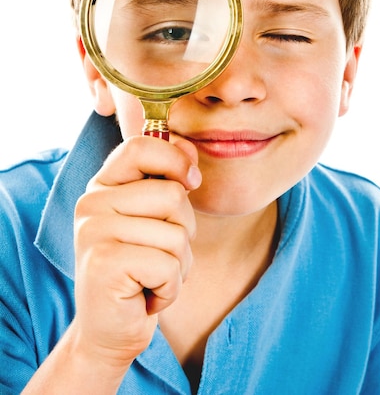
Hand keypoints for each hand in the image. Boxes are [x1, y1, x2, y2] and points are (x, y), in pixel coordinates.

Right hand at [72, 134, 200, 371]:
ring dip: (179, 265)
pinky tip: (147, 296)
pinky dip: (170, 288)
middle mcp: (91, 203)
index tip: (190, 182)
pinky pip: (168, 266)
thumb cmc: (140, 269)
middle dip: (184, 230)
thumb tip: (188, 147)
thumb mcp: (155, 218)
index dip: (175, 160)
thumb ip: (168, 178)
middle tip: (159, 255)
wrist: (110, 330)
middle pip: (172, 194)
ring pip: (176, 234)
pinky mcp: (103, 264)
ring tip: (152, 277)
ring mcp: (94, 232)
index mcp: (103, 185)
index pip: (140, 146)